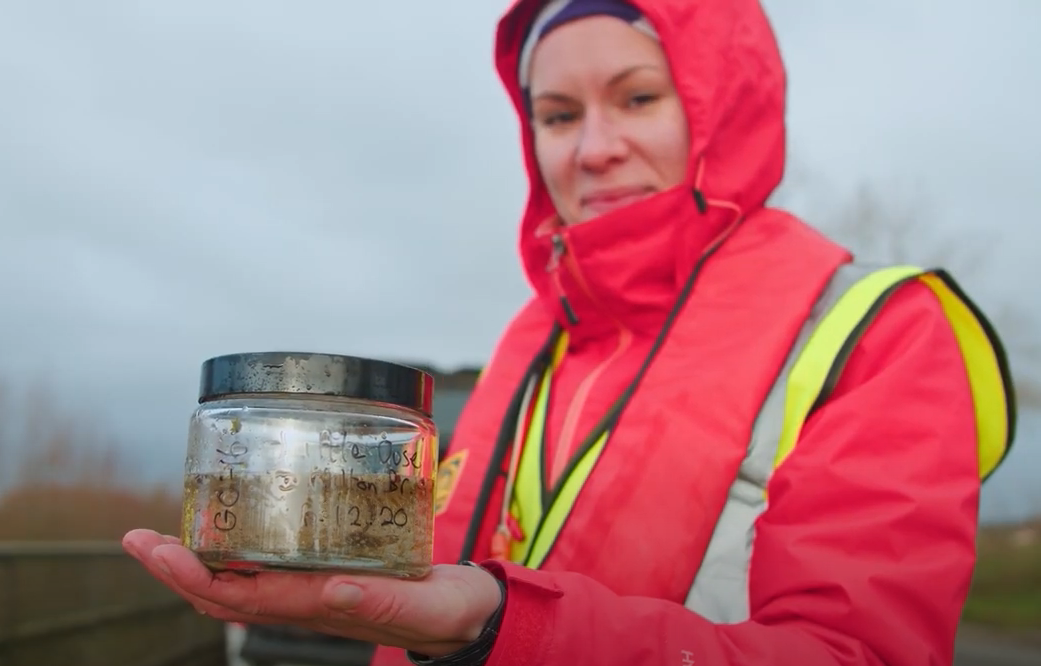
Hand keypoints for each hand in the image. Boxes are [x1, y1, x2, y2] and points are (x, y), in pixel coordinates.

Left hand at [122, 529, 503, 657]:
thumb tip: (332, 587)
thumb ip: (383, 600)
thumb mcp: (427, 605)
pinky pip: (268, 570)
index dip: (195, 576)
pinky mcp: (329, 576)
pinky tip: (230, 530)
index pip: (244, 597)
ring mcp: (315, 592)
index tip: (160, 551)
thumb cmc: (448, 612)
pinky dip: (236, 552)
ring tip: (165, 534)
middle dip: (176, 569)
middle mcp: (309, 603)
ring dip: (196, 562)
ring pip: (240, 584)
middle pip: (226, 593)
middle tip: (137, 537)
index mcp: (324, 608)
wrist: (468, 618)